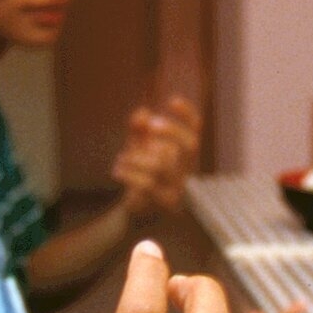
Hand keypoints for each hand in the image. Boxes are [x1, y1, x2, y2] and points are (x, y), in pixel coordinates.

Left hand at [112, 97, 201, 217]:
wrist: (136, 211)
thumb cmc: (140, 174)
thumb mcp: (136, 148)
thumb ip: (137, 130)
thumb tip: (141, 113)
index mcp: (183, 155)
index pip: (195, 131)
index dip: (188, 116)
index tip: (172, 100)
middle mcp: (187, 170)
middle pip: (190, 146)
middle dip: (172, 131)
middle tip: (151, 124)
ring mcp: (179, 187)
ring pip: (161, 166)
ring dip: (136, 158)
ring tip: (121, 159)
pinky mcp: (165, 203)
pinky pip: (149, 184)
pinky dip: (130, 174)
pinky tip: (117, 170)